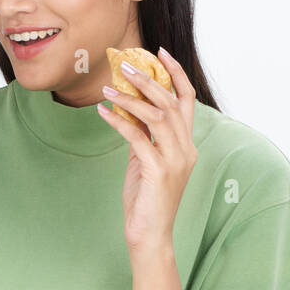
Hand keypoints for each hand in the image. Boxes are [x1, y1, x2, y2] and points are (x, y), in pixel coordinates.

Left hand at [97, 47, 197, 256]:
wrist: (150, 236)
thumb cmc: (146, 200)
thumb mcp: (145, 162)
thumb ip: (144, 137)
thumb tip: (129, 112)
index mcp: (186, 145)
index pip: (186, 101)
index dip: (175, 74)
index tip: (160, 54)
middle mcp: (186, 149)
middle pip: (171, 102)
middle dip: (148, 79)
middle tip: (125, 64)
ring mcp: (174, 161)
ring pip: (157, 116)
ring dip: (131, 97)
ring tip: (108, 87)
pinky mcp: (158, 171)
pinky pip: (137, 137)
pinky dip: (119, 121)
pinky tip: (103, 112)